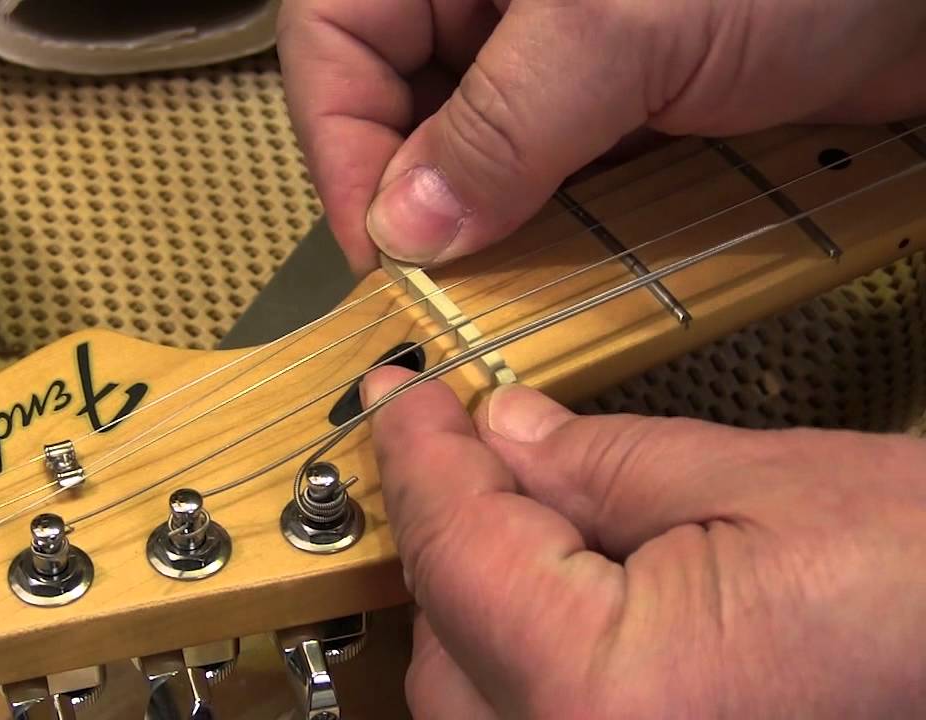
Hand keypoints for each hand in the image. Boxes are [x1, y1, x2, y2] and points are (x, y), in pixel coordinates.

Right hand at [277, 0, 925, 272]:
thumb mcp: (620, 28)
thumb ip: (501, 127)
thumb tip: (404, 228)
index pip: (337, 38)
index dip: (340, 144)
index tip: (379, 247)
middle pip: (393, 101)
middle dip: (412, 194)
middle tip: (439, 286)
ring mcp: (553, 48)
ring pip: (466, 147)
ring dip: (479, 220)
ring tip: (498, 288)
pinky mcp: (612, 97)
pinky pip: (542, 168)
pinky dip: (544, 221)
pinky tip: (560, 264)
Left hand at [361, 366, 925, 717]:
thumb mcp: (762, 486)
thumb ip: (601, 464)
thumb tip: (504, 434)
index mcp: (605, 692)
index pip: (456, 550)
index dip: (419, 455)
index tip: (399, 396)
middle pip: (443, 642)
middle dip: (447, 531)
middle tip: (464, 442)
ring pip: (472, 700)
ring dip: (475, 602)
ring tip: (518, 514)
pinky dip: (523, 660)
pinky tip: (562, 595)